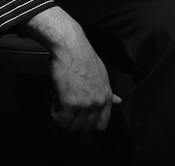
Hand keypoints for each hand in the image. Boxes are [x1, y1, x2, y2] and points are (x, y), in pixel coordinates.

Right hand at [18, 7, 121, 132]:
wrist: (70, 47)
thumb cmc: (83, 56)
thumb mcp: (101, 74)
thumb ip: (108, 91)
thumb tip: (119, 102)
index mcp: (106, 96)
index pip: (102, 124)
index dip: (89, 123)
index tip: (80, 114)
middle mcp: (98, 103)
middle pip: (86, 128)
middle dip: (74, 120)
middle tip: (67, 106)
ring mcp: (85, 105)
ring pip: (73, 126)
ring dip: (64, 116)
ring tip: (60, 100)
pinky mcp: (70, 104)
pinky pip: (61, 120)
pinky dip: (55, 112)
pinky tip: (55, 99)